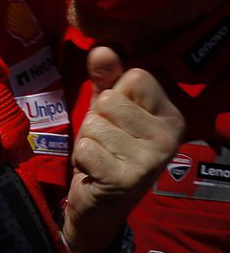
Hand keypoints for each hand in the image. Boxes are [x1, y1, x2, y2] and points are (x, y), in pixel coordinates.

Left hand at [64, 48, 184, 252]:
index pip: (135, 77)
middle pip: (111, 99)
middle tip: (107, 142)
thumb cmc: (106, 149)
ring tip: (102, 157)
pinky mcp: (127, 180)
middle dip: (97, 119)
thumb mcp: (107, 109)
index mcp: (171, 116)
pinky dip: (82, 159)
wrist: (99, 203)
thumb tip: (103, 48)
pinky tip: (96, 172)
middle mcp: (169, 138)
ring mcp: (151, 160)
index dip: (114, 94)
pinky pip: (86, 148)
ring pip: (95, 123)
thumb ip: (106, 78)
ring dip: (89, 140)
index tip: (120, 119)